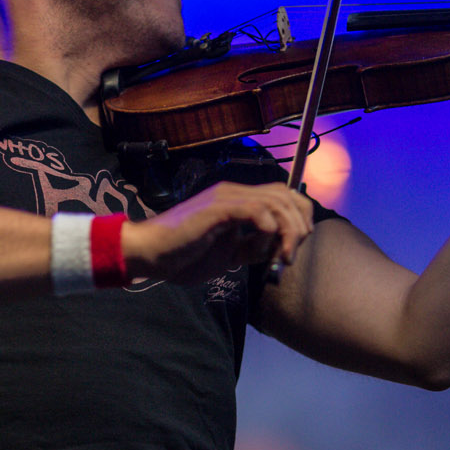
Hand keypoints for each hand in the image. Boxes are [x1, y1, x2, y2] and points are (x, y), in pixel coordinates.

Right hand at [122, 180, 313, 283]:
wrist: (150, 254)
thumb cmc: (183, 256)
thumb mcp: (228, 255)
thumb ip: (251, 249)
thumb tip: (276, 252)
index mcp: (237, 200)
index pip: (283, 195)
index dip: (298, 217)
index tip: (294, 247)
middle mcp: (234, 193)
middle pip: (285, 194)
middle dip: (299, 225)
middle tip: (290, 255)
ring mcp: (225, 198)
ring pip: (275, 202)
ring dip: (287, 231)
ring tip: (281, 256)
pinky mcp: (216, 209)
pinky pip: (255, 210)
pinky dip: (267, 229)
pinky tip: (258, 250)